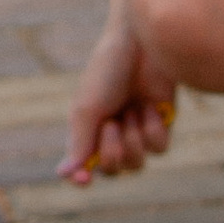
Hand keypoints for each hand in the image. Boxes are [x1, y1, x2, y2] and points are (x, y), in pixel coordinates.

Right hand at [60, 7, 177, 184]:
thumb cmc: (107, 70)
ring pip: (138, 163)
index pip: (83, 166)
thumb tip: (62, 175)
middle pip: (113, 170)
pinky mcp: (162, 123)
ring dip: (134, 140)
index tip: (84, 180)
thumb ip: (79, 143)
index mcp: (88, 128)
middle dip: (112, 152)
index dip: (82, 177)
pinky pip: (159, 148)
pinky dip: (152, 129)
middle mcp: (112, 133)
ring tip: (132, 111)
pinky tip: (149, 106)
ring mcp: (137, 129)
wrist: (140, 42)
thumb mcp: (88, 108)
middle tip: (112, 124)